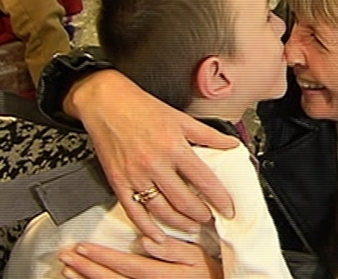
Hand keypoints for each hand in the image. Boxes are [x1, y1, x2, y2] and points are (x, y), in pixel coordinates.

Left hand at [59, 239, 222, 278]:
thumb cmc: (207, 273)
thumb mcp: (197, 257)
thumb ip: (173, 250)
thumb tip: (150, 241)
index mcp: (163, 276)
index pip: (126, 266)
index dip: (103, 257)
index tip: (84, 247)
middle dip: (87, 267)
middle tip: (67, 256)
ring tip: (69, 270)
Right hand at [65, 70, 237, 240]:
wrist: (105, 101)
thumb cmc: (141, 106)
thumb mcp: (180, 117)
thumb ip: (208, 134)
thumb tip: (232, 144)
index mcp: (174, 146)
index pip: (204, 181)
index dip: (220, 199)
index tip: (229, 209)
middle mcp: (155, 164)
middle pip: (184, 201)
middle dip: (202, 215)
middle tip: (211, 220)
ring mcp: (135, 175)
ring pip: (162, 210)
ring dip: (180, 223)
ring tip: (193, 227)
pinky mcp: (118, 182)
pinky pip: (134, 211)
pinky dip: (147, 227)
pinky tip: (158, 235)